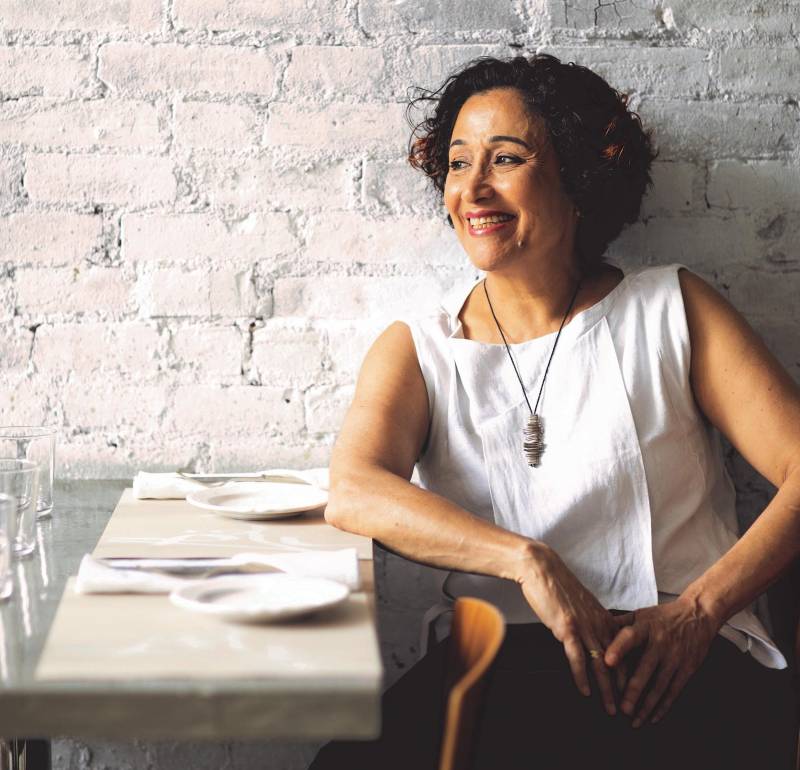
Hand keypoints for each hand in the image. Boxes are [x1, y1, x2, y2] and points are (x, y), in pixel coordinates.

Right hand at [517, 544, 625, 715]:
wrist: (542, 569)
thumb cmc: (558, 586)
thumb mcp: (581, 606)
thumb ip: (590, 622)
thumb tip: (593, 638)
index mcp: (604, 619)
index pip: (624, 652)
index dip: (630, 674)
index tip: (635, 692)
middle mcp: (598, 624)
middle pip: (617, 662)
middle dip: (624, 688)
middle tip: (630, 709)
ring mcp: (584, 627)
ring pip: (601, 664)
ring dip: (607, 689)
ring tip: (611, 709)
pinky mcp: (567, 627)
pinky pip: (577, 657)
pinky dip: (582, 677)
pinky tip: (585, 691)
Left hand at [603, 597, 721, 726]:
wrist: (698, 615)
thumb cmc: (662, 616)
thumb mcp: (641, 615)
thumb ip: (619, 624)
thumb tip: (595, 630)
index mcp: (644, 627)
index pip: (629, 637)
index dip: (618, 649)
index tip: (607, 661)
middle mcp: (660, 643)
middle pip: (645, 669)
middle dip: (633, 691)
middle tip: (622, 708)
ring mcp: (675, 657)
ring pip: (659, 685)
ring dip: (647, 705)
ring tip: (634, 719)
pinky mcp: (687, 669)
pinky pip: (674, 691)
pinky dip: (663, 706)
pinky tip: (653, 717)